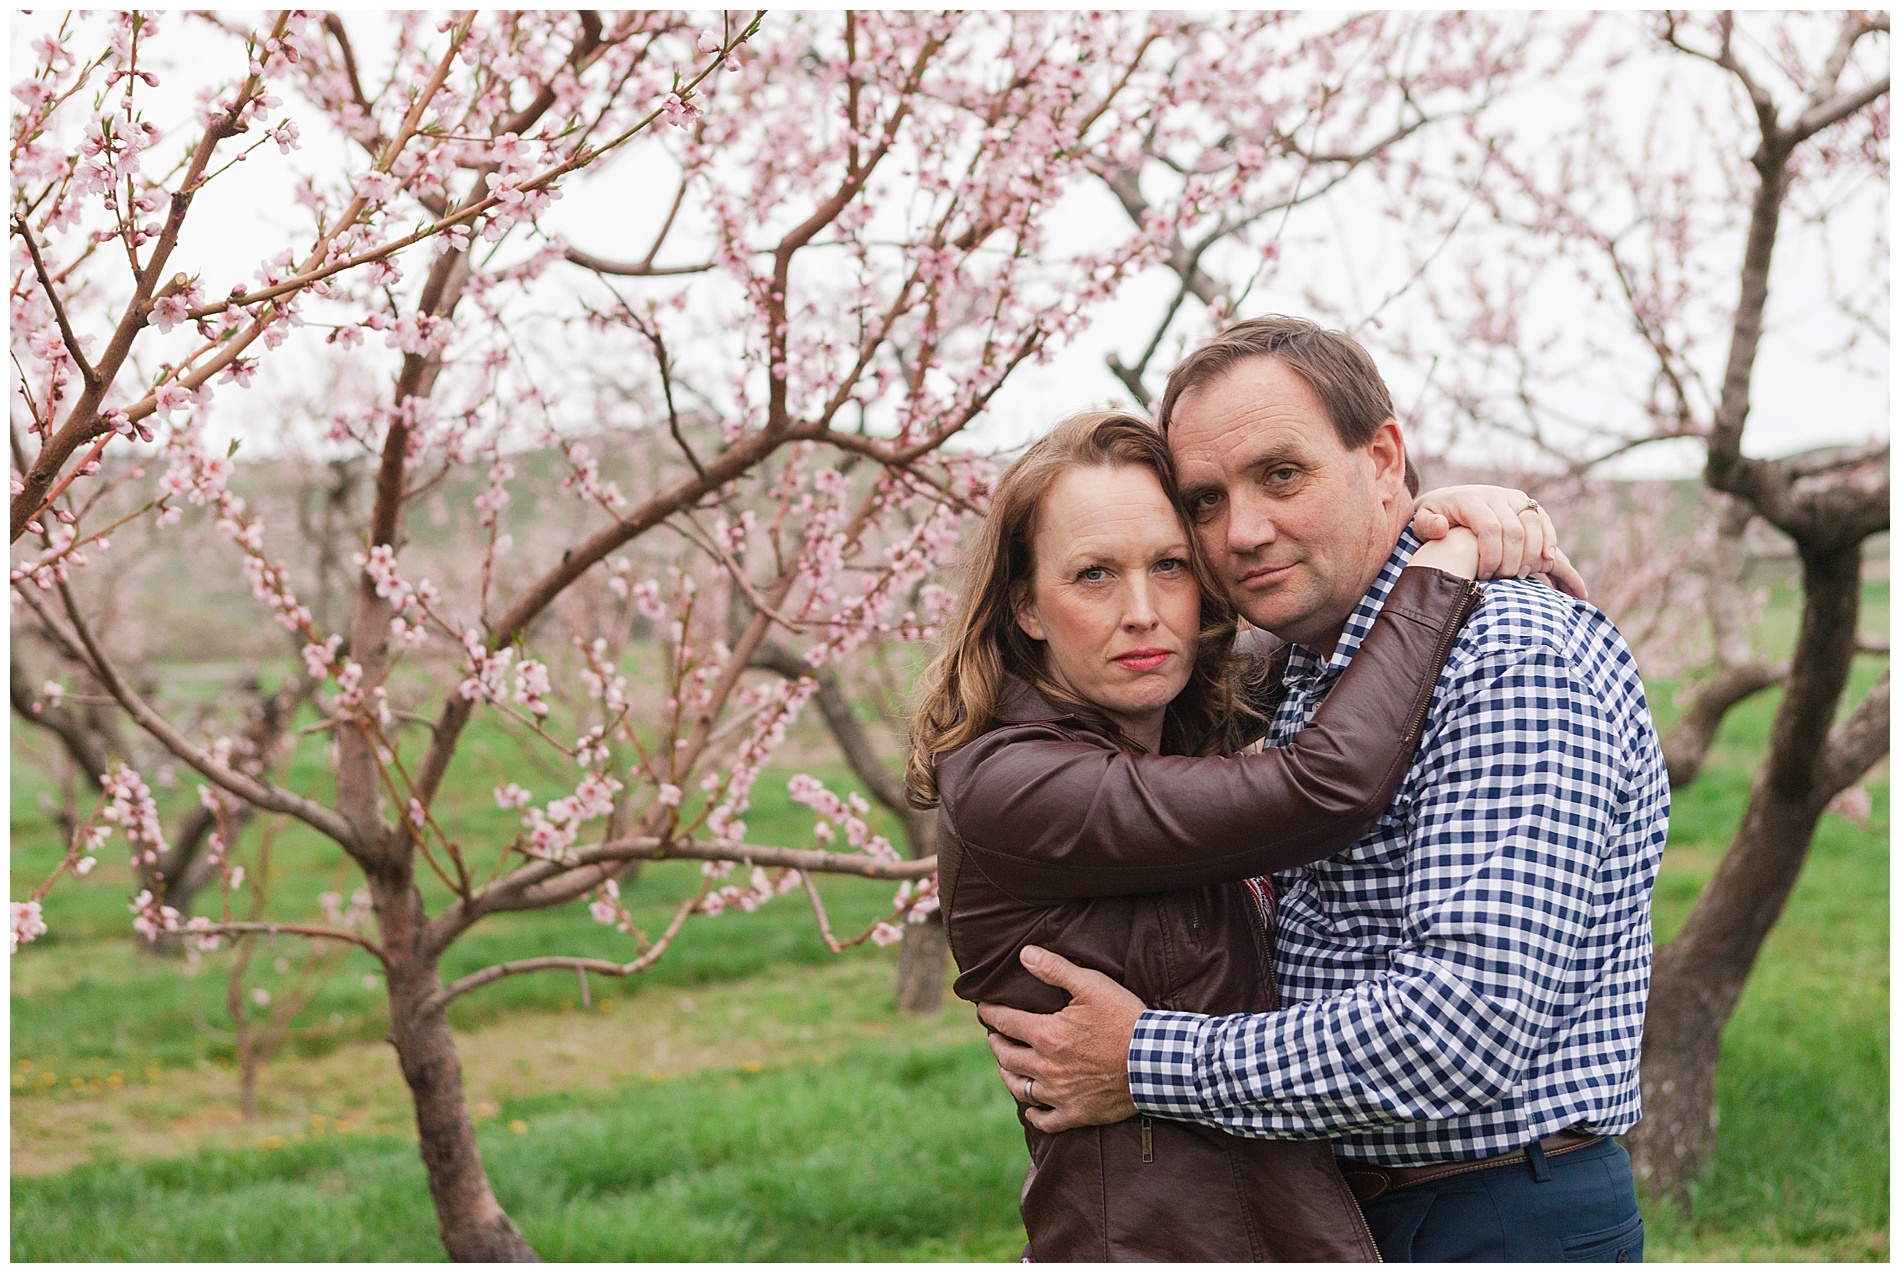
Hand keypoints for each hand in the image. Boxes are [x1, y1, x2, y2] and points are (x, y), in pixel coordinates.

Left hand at [976, 945, 1145, 1133]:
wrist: (1155, 1061)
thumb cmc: (1124, 1019)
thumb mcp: (1091, 985)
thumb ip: (1055, 969)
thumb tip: (1024, 954)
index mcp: (1045, 1035)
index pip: (1004, 1022)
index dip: (990, 1013)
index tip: (984, 1009)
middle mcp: (1045, 1067)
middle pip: (1006, 1056)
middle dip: (996, 1043)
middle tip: (994, 1036)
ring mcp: (1059, 1094)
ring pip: (1019, 1088)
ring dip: (1008, 1075)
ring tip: (1006, 1066)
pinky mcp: (1077, 1114)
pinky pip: (1045, 1121)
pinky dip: (1033, 1114)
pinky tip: (1030, 1108)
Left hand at [1413, 484, 1555, 580]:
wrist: (1447, 500)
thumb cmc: (1434, 519)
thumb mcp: (1421, 522)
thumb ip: (1427, 526)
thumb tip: (1441, 527)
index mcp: (1469, 499)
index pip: (1490, 528)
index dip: (1492, 556)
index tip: (1484, 576)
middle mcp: (1493, 494)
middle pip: (1514, 529)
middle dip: (1512, 559)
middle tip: (1504, 580)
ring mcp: (1512, 496)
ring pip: (1533, 523)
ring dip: (1532, 552)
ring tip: (1521, 575)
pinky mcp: (1524, 502)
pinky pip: (1543, 519)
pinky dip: (1548, 539)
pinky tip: (1546, 560)